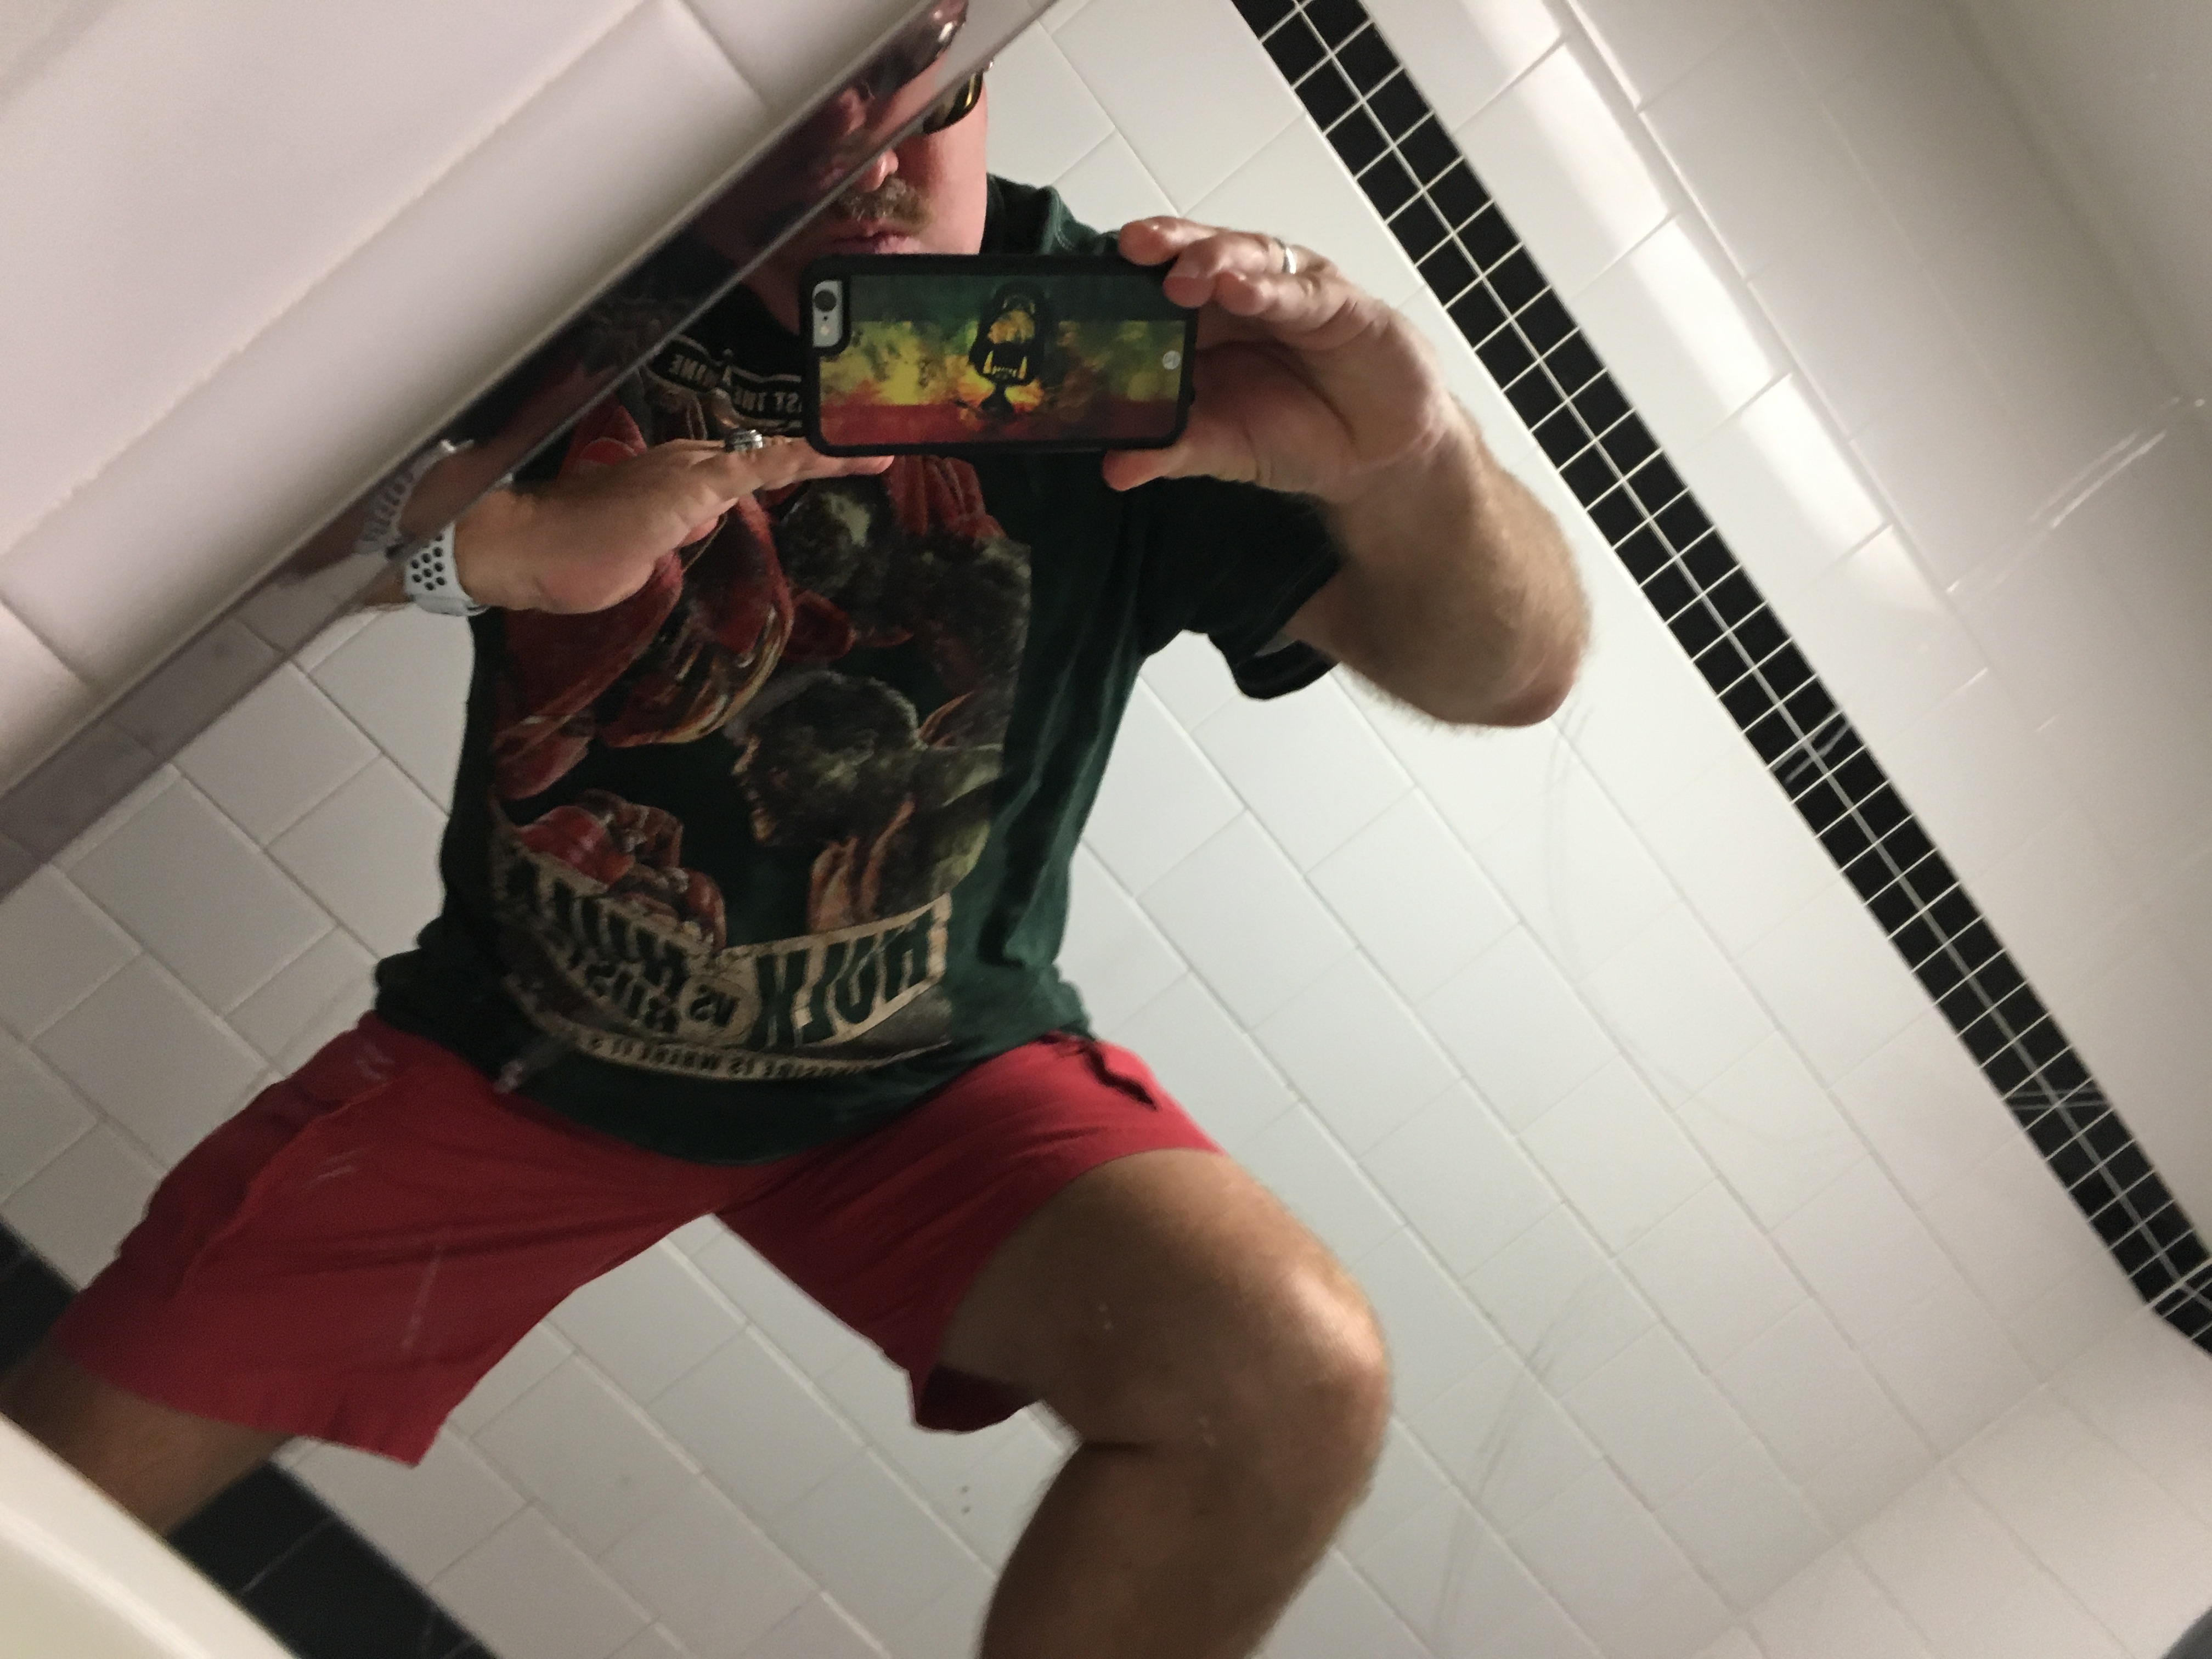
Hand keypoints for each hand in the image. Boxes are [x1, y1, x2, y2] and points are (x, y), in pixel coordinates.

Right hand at [454, 438, 890, 612]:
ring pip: (774, 456)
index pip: (750, 464)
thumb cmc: (571, 554)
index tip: (847, 455)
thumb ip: (673, 533)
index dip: (800, 459)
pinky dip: (807, 458)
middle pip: (771, 455)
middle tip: (884, 448)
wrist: (523, 548)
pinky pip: (761, 467)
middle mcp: (690, 465)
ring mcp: (692, 474)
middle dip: (827, 453)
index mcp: (679, 478)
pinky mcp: (692, 491)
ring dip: (831, 453)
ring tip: (885, 449)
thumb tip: (696, 525)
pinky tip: (849, 455)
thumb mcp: (640, 548)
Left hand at [1101, 218, 1459, 501]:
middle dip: (1166, 247)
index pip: (1158, 286)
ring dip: (1213, 259)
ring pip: (1247, 256)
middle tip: (1132, 249)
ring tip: (1184, 275)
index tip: (1086, 282)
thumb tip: (1115, 468)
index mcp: (1205, 324)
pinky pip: (1302, 291)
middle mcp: (1242, 297)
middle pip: (1197, 255)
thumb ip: (1173, 450)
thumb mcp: (1227, 448)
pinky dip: (1272, 289)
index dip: (1126, 278)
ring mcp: (1290, 293)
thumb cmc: (1298, 436)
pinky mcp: (1340, 304)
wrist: (1377, 459)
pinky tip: (1245, 290)